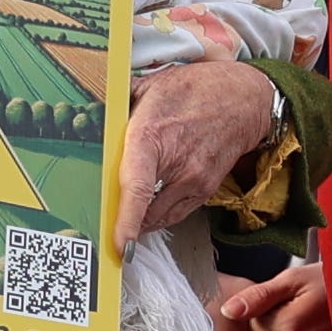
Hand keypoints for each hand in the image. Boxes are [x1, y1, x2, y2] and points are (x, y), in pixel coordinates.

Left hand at [117, 55, 284, 238]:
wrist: (244, 99)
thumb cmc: (196, 89)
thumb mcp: (149, 86)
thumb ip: (117, 105)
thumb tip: (88, 113)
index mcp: (152, 136)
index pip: (138, 188)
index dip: (126, 221)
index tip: (117, 243)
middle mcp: (176, 163)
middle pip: (143, 210)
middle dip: (122, 218)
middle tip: (105, 220)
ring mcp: (195, 179)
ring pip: (159, 217)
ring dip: (141, 220)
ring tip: (126, 217)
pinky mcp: (206, 188)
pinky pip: (175, 214)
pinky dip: (159, 215)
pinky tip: (147, 209)